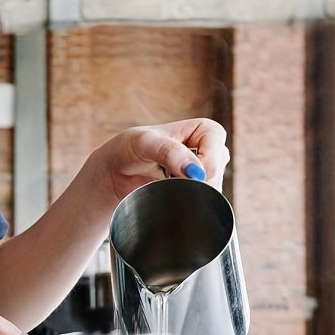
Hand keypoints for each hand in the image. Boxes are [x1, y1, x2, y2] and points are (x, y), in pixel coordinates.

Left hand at [92, 117, 229, 201]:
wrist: (116, 172)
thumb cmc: (130, 148)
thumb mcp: (145, 142)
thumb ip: (170, 152)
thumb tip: (196, 172)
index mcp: (205, 130)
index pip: (218, 153)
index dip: (204, 166)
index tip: (181, 173)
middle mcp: (209, 152)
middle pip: (216, 175)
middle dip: (195, 183)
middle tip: (168, 181)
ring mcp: (203, 174)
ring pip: (211, 192)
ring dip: (189, 194)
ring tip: (164, 185)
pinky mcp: (195, 193)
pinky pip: (202, 204)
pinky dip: (187, 204)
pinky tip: (169, 197)